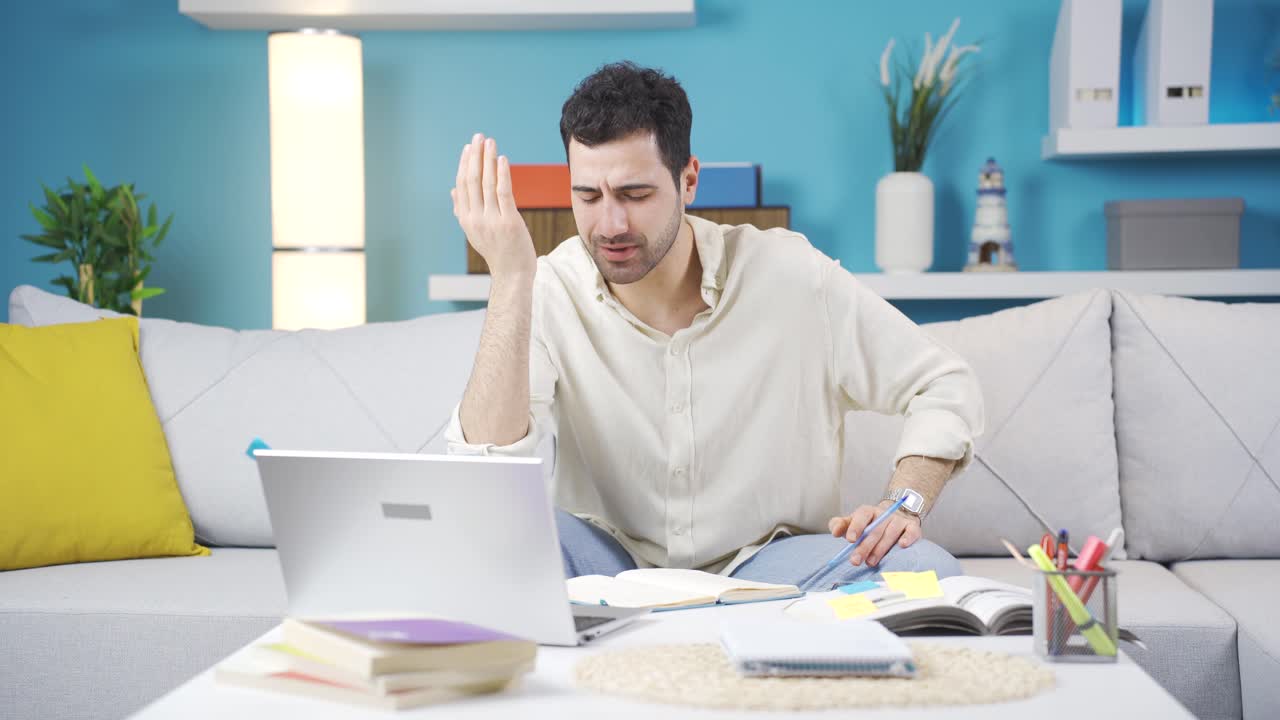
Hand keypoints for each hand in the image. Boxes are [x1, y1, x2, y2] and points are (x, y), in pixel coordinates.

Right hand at [451, 133, 536, 277]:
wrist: (512, 274)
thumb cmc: (497, 251)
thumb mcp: (475, 231)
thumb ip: (463, 210)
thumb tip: (453, 190)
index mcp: (465, 219)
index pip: (462, 185)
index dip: (465, 164)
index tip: (469, 147)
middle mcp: (475, 218)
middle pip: (472, 180)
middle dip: (475, 156)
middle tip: (479, 137)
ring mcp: (491, 220)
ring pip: (487, 183)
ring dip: (488, 159)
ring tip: (490, 142)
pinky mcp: (508, 222)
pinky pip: (503, 193)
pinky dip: (502, 174)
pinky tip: (502, 159)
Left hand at [828, 501, 922, 567]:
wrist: (896, 517)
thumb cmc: (870, 525)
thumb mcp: (853, 523)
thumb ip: (841, 525)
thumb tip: (835, 531)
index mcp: (869, 511)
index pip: (862, 514)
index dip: (856, 526)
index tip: (850, 539)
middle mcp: (885, 514)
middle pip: (875, 529)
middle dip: (864, 546)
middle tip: (855, 560)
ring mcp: (899, 520)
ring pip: (890, 533)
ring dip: (880, 549)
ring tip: (870, 562)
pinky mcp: (912, 527)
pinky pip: (911, 531)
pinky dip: (907, 538)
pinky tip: (902, 545)